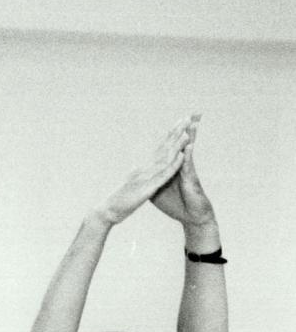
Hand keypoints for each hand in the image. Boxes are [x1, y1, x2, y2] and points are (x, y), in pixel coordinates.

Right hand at [97, 116, 193, 225]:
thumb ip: (139, 175)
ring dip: (177, 145)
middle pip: (163, 148)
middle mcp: (144, 168)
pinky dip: (173, 165)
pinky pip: (163, 175)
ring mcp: (145, 177)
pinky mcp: (147, 188)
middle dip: (175, 133)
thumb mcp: (132, 184)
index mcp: (142, 168)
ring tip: (187, 133)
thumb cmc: (118, 200)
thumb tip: (141, 168)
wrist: (106, 211)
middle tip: (187, 118)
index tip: (179, 122)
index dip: (170, 134)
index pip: (159, 147)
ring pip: (164, 158)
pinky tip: (181, 156)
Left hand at [150, 115, 215, 229]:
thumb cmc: (176, 204)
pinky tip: (188, 147)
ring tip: (191, 123)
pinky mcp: (190, 181)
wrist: (191, 217)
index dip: (171, 137)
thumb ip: (150, 181)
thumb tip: (139, 178)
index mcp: (171, 169)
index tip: (172, 123)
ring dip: (189, 138)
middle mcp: (180, 168)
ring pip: (187, 152)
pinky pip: (188, 167)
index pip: (170, 150)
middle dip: (183, 131)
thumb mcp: (157, 192)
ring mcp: (186, 173)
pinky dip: (188, 156)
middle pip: (181, 146)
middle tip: (187, 114)